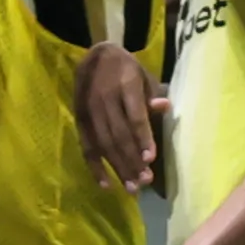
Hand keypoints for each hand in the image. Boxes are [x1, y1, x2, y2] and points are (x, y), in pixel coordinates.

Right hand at [78, 39, 166, 191]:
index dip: (142, 137)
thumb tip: (164, 107)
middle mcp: (104, 100)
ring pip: (104, 144)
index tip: (150, 159)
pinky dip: (95, 168)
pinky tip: (106, 184)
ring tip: (132, 188)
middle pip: (118, 135)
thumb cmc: (126, 69)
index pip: (134, 116)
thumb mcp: (143, 75)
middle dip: (131, 160)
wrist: (94, 56)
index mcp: (124, 85)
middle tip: (145, 181)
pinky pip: (87, 147)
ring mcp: (89, 112)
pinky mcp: (80, 121)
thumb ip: (152, 94)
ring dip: (117, 167)